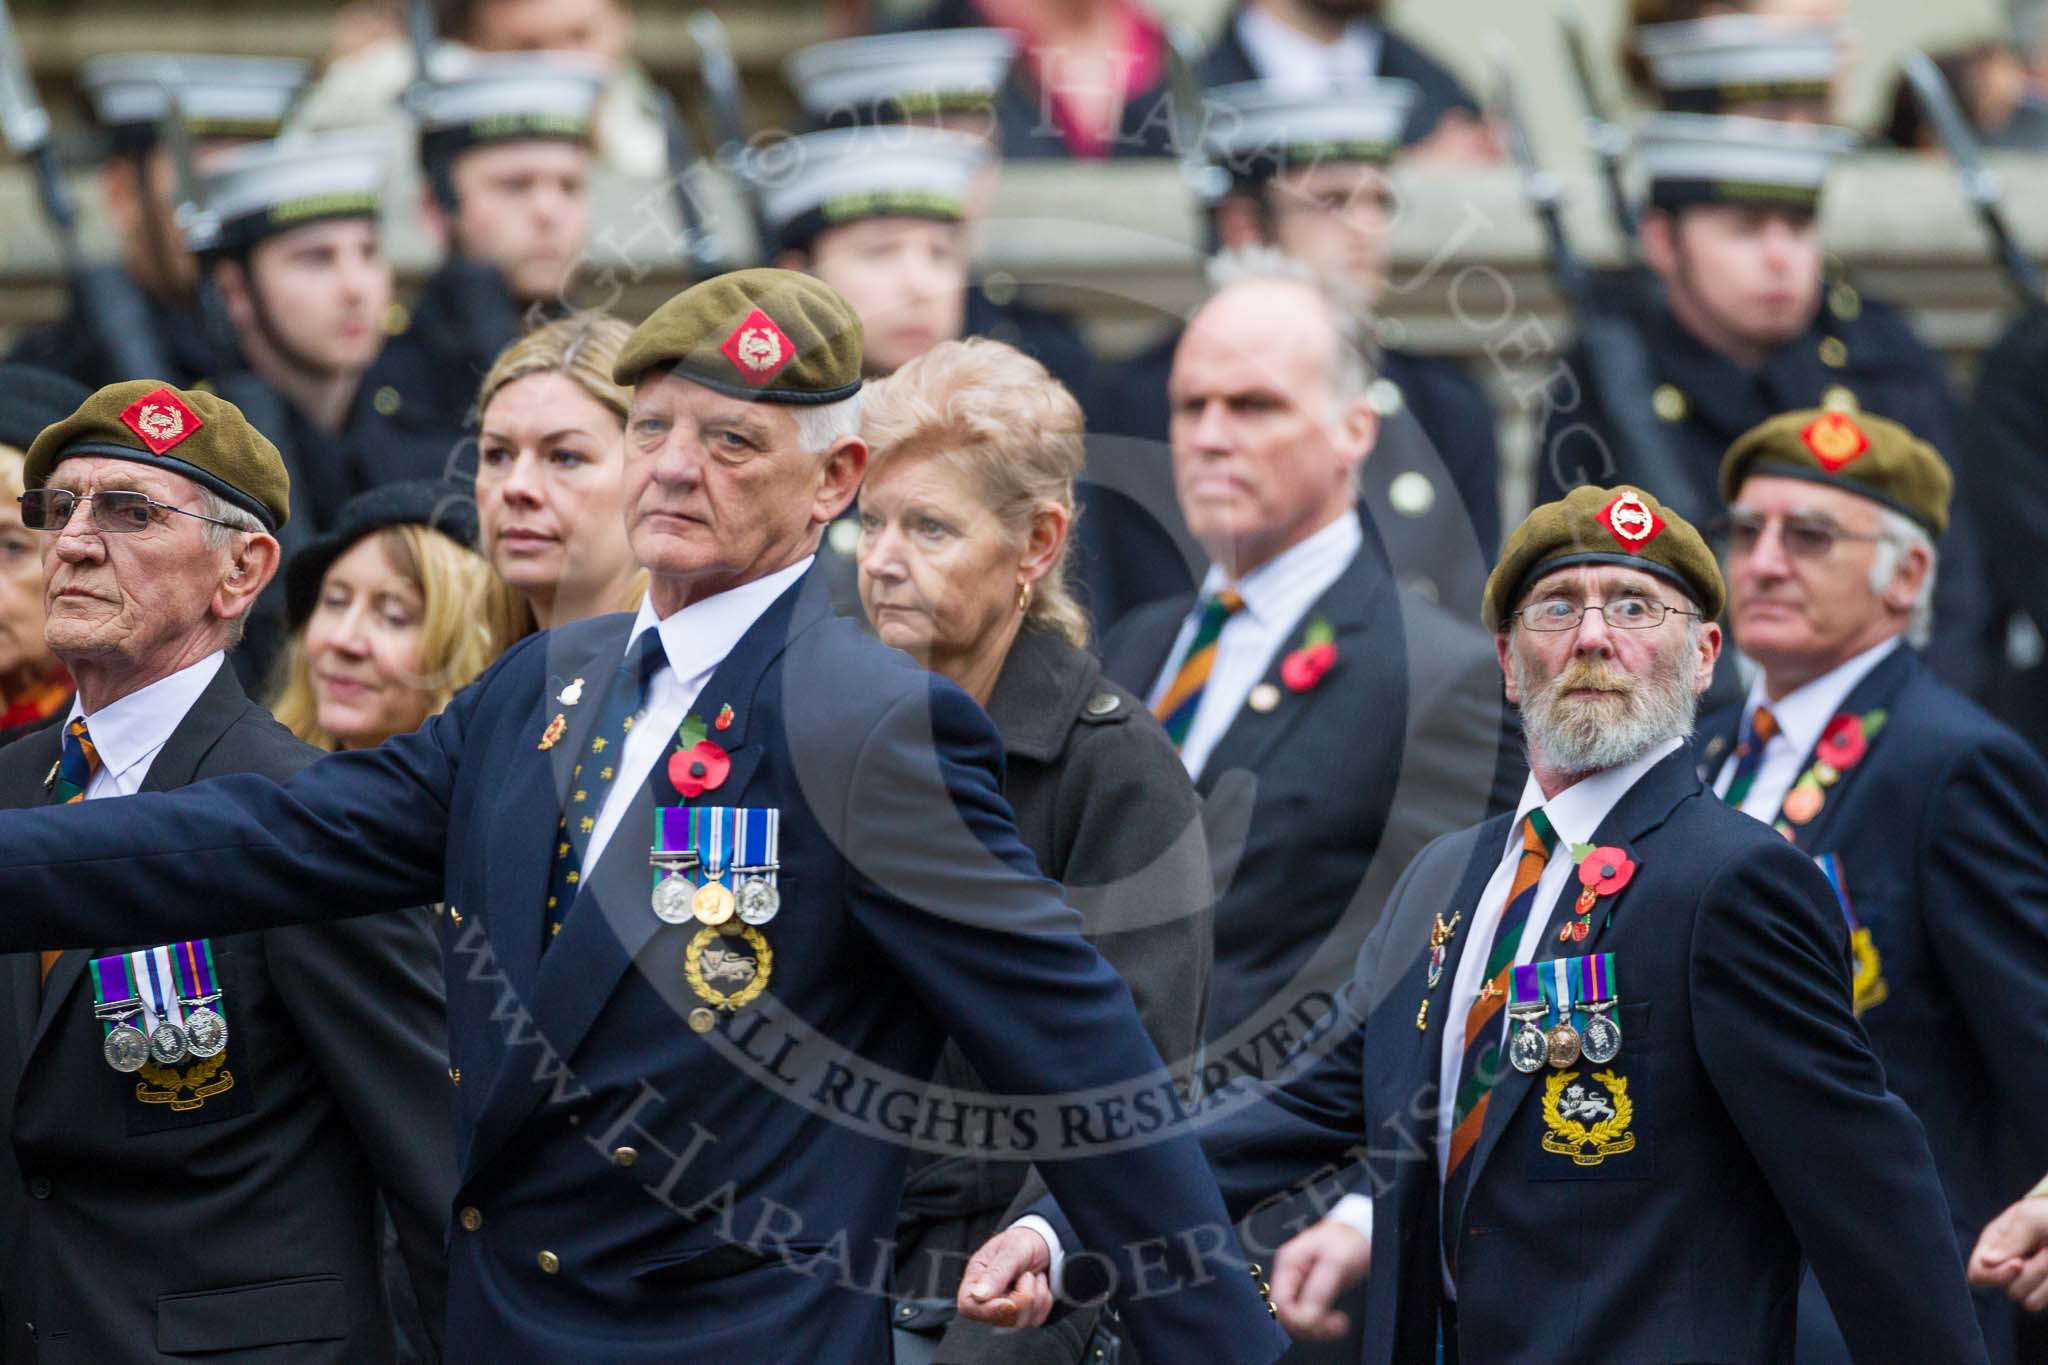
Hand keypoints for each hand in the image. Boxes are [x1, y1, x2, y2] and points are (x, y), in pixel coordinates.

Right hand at [957, 1226, 1055, 1328]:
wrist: (1042, 1244)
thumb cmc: (1022, 1242)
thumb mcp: (1012, 1250)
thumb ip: (996, 1272)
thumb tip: (978, 1296)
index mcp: (976, 1279)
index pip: (968, 1306)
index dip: (988, 1310)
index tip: (1009, 1302)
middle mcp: (986, 1298)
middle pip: (999, 1318)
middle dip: (1023, 1297)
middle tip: (1027, 1275)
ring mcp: (1004, 1310)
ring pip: (1020, 1321)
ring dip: (1037, 1297)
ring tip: (1032, 1276)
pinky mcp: (1022, 1316)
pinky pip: (1035, 1320)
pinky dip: (1044, 1301)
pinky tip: (1038, 1285)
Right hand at [1270, 1218, 1370, 1339]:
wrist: (1362, 1234)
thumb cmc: (1349, 1240)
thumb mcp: (1336, 1263)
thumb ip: (1318, 1290)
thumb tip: (1304, 1318)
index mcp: (1288, 1263)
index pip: (1279, 1302)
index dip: (1297, 1318)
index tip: (1321, 1321)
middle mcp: (1289, 1276)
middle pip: (1285, 1314)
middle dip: (1309, 1325)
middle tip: (1334, 1324)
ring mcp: (1299, 1286)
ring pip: (1296, 1320)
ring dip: (1317, 1328)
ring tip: (1339, 1323)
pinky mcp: (1310, 1295)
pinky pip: (1307, 1318)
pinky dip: (1321, 1325)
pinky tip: (1336, 1321)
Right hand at [1969, 1194, 2047, 1310]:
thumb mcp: (2030, 1218)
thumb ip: (2010, 1239)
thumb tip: (1986, 1261)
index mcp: (1994, 1245)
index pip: (1978, 1273)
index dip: (1996, 1274)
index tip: (2019, 1263)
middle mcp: (2007, 1267)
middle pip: (2009, 1289)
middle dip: (2033, 1272)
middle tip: (2047, 1250)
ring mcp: (2028, 1282)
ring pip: (2028, 1301)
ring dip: (2046, 1281)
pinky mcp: (2043, 1292)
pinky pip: (2042, 1303)